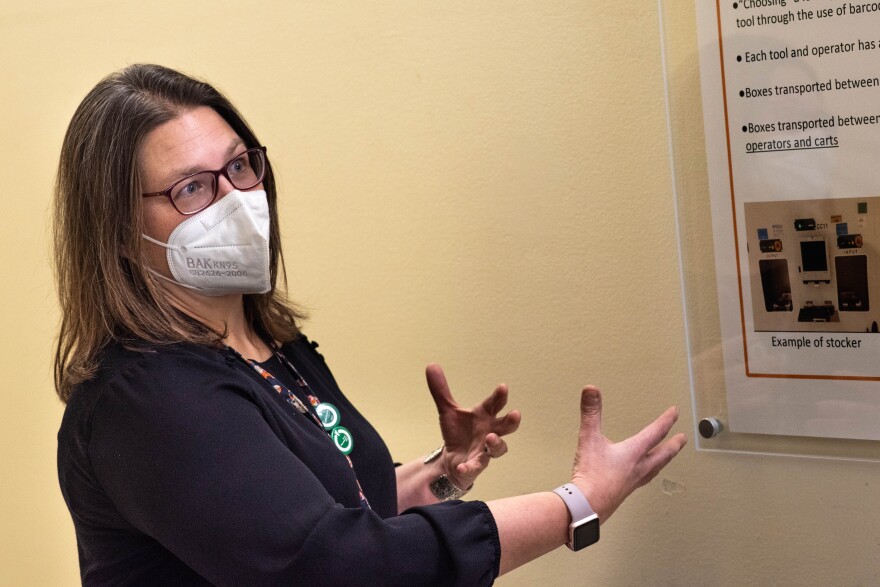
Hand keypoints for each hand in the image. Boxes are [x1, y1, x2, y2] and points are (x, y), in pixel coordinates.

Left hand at [426, 364, 521, 489]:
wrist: (452, 459)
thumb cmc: (458, 432)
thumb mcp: (447, 410)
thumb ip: (441, 391)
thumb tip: (431, 365)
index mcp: (484, 415)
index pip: (495, 404)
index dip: (500, 396)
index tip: (503, 388)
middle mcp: (489, 431)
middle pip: (507, 426)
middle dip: (512, 421)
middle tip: (516, 414)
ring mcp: (485, 450)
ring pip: (498, 448)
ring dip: (497, 443)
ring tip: (490, 437)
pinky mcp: (476, 465)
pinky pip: (476, 467)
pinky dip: (470, 467)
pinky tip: (463, 466)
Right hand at [571, 385, 686, 521]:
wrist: (587, 505)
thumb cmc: (591, 475)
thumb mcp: (589, 438)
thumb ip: (590, 412)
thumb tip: (591, 390)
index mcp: (634, 453)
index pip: (655, 433)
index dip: (666, 420)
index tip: (675, 412)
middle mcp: (639, 467)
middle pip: (663, 454)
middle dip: (674, 445)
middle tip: (683, 439)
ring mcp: (633, 482)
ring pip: (655, 469)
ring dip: (664, 461)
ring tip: (667, 458)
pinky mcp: (624, 492)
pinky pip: (643, 480)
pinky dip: (648, 473)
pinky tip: (640, 476)